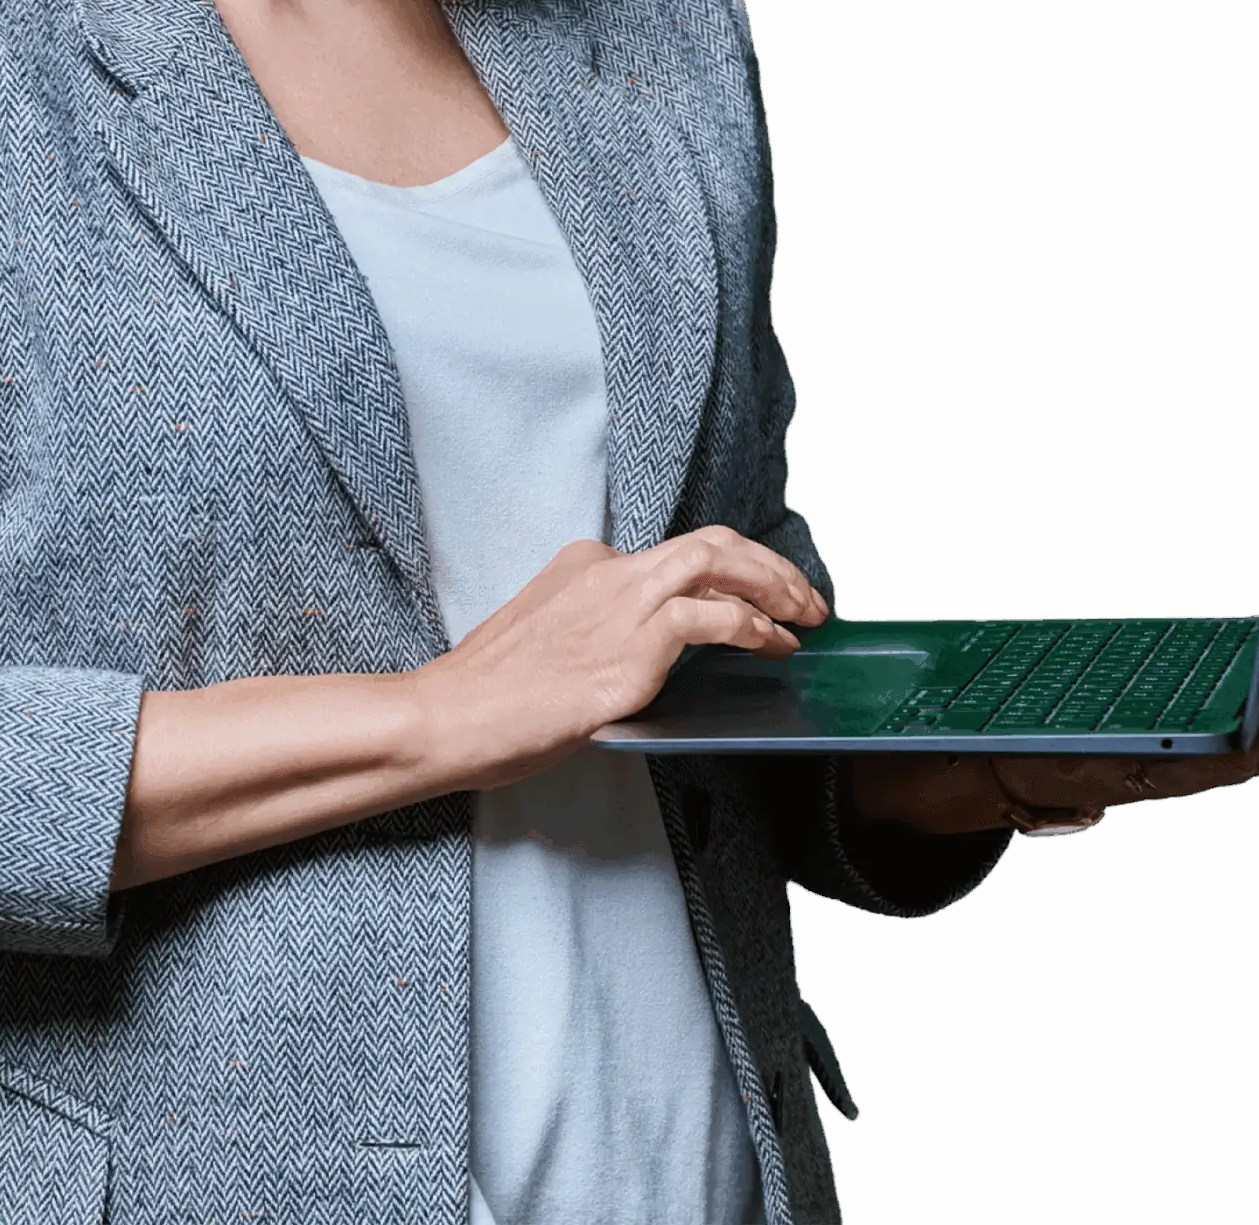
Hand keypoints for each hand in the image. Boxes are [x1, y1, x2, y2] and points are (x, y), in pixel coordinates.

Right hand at [411, 527, 829, 790]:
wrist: (452, 715)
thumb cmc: (491, 696)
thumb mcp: (548, 640)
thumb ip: (596, 631)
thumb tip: (643, 654)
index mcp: (585, 562)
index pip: (677, 553)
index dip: (731, 572)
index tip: (761, 597)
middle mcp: (608, 568)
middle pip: (711, 543)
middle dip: (769, 564)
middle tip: (805, 596)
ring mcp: (621, 601)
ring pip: (720, 563)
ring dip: (776, 585)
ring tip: (807, 614)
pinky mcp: (633, 643)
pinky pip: (714, 617)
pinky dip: (753, 625)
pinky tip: (774, 644)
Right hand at [849, 589, 1258, 835]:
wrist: (1018, 770)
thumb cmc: (1023, 759)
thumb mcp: (1032, 771)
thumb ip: (1052, 790)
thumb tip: (1075, 805)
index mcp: (1162, 776)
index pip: (1246, 760)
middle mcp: (1193, 764)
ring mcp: (1199, 742)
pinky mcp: (1193, 720)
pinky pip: (1252, 696)